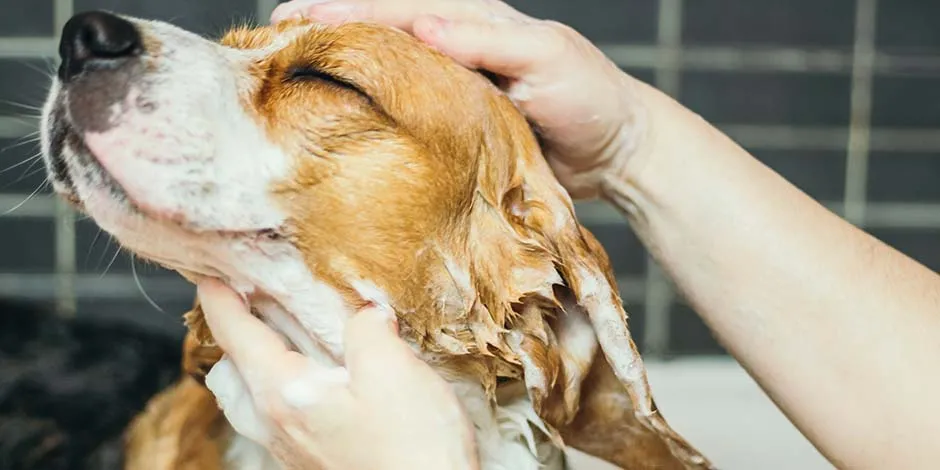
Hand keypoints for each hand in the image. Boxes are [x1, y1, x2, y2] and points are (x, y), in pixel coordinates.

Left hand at [198, 279, 479, 469]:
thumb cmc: (411, 449)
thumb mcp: (393, 370)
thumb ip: (368, 329)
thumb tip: (365, 313)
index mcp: (284, 394)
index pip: (236, 336)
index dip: (219, 300)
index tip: (211, 275)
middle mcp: (278, 426)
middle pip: (229, 376)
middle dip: (234, 337)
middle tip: (254, 305)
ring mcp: (295, 450)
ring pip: (250, 404)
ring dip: (256, 368)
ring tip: (286, 344)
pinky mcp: (317, 463)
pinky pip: (280, 422)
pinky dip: (284, 392)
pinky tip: (324, 384)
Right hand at [271, 0, 659, 199]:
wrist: (618, 152)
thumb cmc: (590, 97)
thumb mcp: (547, 59)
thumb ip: (488, 41)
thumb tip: (422, 24)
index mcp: (475, 23)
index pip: (400, 7)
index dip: (348, 10)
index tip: (297, 16)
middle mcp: (457, 50)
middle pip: (383, 30)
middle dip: (330, 27)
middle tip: (274, 32)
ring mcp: (454, 89)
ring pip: (389, 69)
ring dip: (342, 64)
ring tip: (290, 67)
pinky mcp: (457, 128)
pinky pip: (407, 111)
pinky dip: (372, 107)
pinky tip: (341, 115)